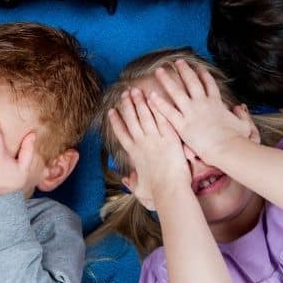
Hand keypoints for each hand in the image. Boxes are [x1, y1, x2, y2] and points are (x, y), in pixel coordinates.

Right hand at [106, 87, 189, 201]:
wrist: (170, 190)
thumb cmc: (156, 192)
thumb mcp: (140, 189)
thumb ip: (131, 183)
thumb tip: (125, 179)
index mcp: (133, 153)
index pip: (121, 133)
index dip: (115, 121)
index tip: (111, 111)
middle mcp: (142, 143)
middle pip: (132, 119)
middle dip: (127, 105)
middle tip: (125, 93)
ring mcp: (155, 139)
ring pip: (145, 115)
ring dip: (140, 101)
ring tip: (136, 90)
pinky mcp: (170, 137)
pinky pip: (162, 118)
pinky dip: (157, 107)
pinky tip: (155, 97)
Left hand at [146, 60, 255, 163]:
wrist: (226, 148)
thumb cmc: (236, 139)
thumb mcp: (245, 124)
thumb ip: (242, 114)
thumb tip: (241, 107)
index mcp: (216, 103)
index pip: (209, 84)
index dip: (203, 74)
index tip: (198, 67)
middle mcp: (202, 103)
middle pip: (191, 82)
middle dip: (184, 70)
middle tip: (178, 62)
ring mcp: (191, 112)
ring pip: (176, 92)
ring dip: (167, 80)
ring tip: (159, 70)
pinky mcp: (182, 124)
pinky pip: (168, 111)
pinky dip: (159, 103)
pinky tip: (151, 95)